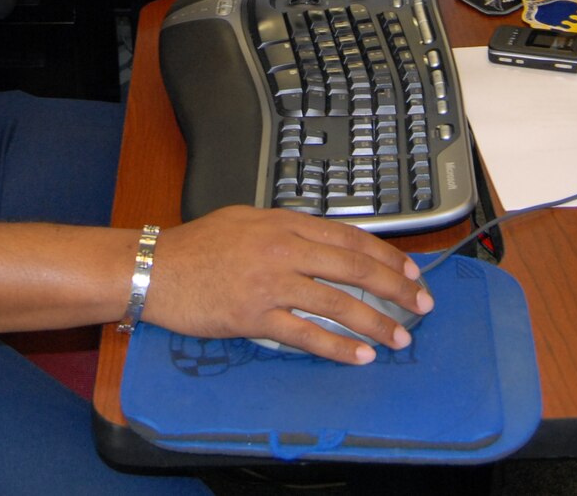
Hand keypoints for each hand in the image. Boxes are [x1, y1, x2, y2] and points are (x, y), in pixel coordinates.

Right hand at [138, 207, 433, 364]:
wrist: (156, 268)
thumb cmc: (196, 245)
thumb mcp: (246, 219)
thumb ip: (286, 228)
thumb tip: (322, 241)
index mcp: (284, 223)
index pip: (350, 237)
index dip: (386, 255)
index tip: (411, 271)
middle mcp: (283, 249)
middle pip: (354, 267)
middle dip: (395, 287)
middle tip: (421, 303)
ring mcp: (271, 284)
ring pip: (337, 302)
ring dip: (376, 322)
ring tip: (400, 338)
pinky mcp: (255, 317)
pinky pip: (306, 334)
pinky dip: (338, 347)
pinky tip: (361, 356)